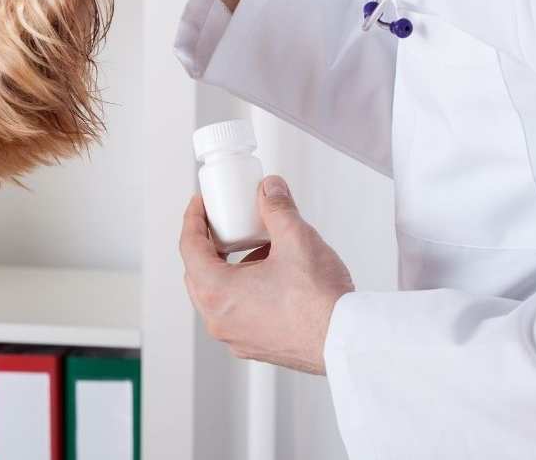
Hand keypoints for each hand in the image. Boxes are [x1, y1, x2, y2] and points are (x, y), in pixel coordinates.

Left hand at [179, 176, 354, 374]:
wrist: (346, 340)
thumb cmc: (320, 302)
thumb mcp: (295, 238)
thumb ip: (277, 208)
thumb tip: (270, 189)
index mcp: (217, 293)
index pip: (189, 247)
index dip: (193, 219)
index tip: (199, 204)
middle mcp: (219, 320)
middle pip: (198, 272)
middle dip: (208, 244)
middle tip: (222, 223)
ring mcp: (236, 337)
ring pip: (218, 294)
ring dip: (229, 267)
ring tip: (255, 247)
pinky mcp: (256, 345)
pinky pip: (237, 311)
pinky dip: (243, 290)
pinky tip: (270, 274)